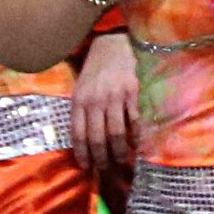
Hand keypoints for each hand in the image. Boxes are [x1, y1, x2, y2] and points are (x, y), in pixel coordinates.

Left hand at [70, 32, 138, 173]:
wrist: (113, 43)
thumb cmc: (96, 70)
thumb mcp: (81, 88)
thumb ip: (82, 111)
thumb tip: (85, 142)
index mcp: (79, 100)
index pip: (78, 134)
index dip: (82, 153)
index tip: (86, 167)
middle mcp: (94, 101)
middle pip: (97, 138)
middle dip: (101, 158)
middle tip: (106, 170)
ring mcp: (113, 97)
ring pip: (115, 134)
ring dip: (118, 152)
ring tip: (121, 162)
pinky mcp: (131, 93)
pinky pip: (133, 122)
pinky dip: (135, 137)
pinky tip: (135, 145)